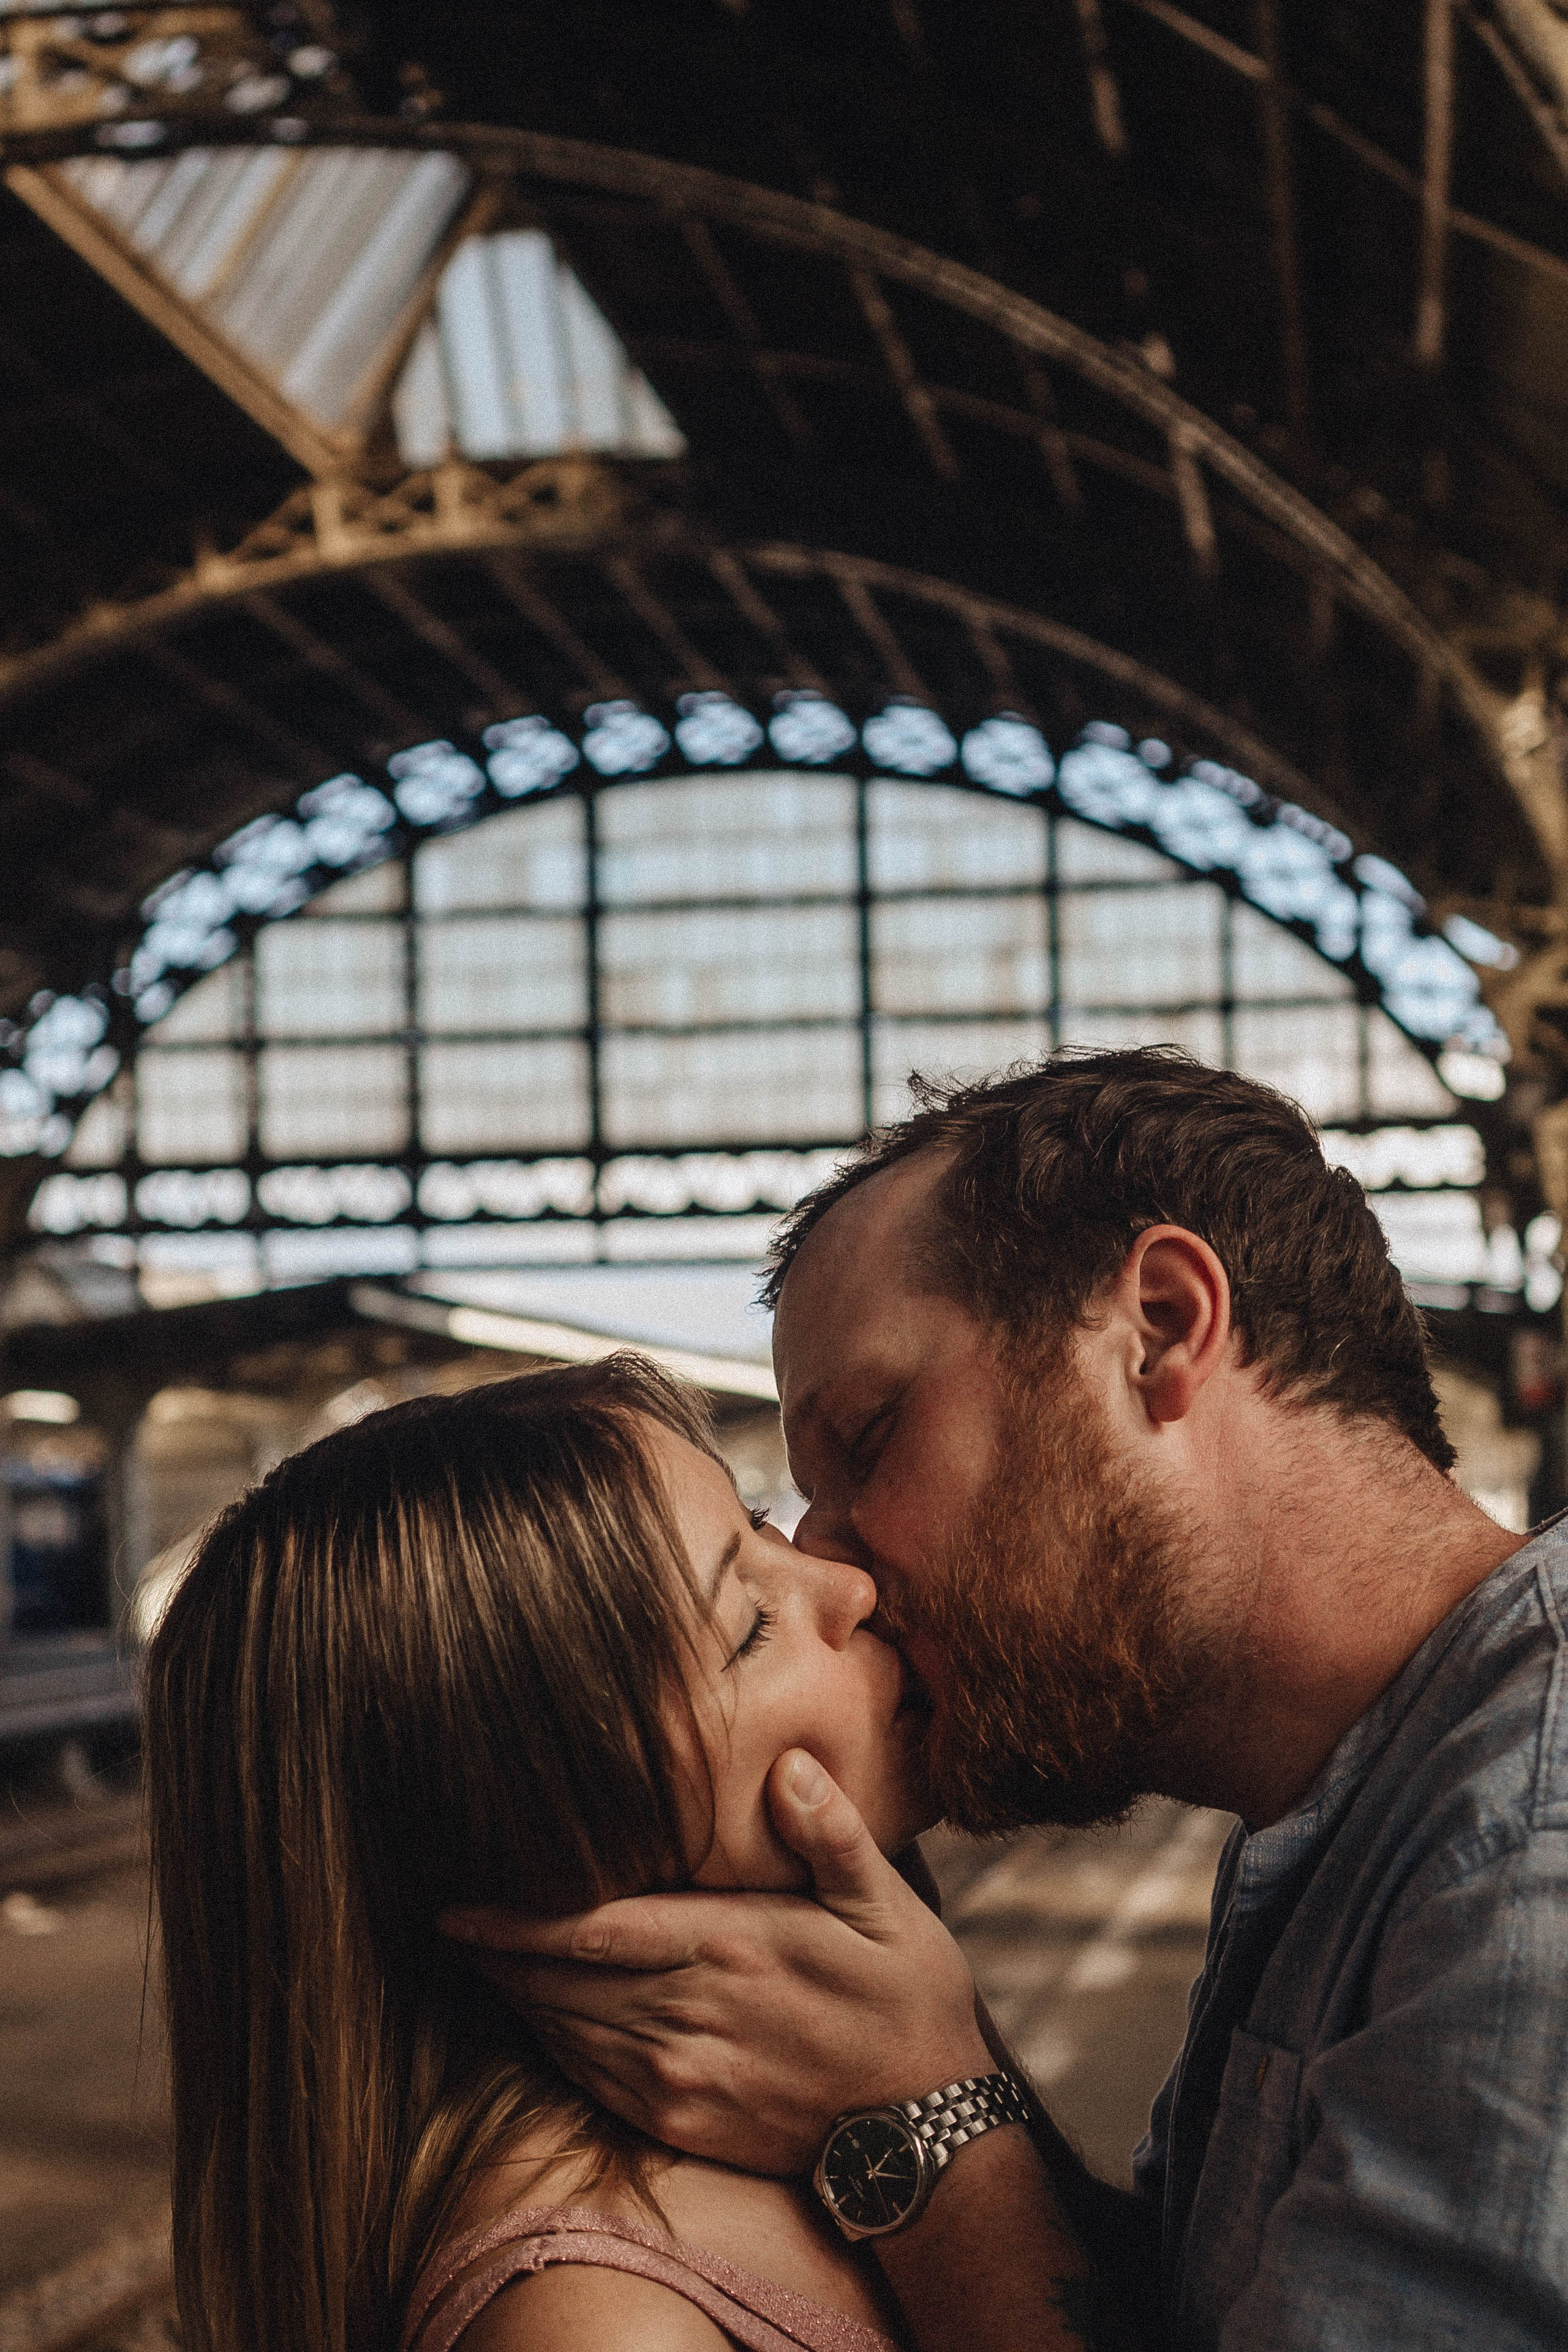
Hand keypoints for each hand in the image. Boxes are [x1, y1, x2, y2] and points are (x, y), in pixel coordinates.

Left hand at [441, 1749, 990, 2173]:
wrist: (925, 2134)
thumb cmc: (908, 2003)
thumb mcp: (889, 1906)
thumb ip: (832, 1834)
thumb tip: (789, 1764)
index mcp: (732, 1947)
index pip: (595, 1931)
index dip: (517, 1921)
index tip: (459, 1907)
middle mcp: (691, 2014)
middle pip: (561, 1983)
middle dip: (499, 1954)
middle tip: (451, 1924)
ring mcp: (680, 2076)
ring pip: (566, 2031)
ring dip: (519, 1996)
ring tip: (482, 1960)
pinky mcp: (681, 2120)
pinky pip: (591, 2080)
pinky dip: (552, 2045)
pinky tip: (539, 2017)